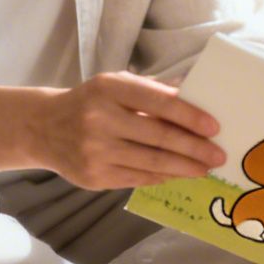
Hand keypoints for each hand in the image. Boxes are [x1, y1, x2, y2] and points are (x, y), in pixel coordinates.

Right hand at [32, 71, 223, 189]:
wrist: (44, 128)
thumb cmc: (91, 102)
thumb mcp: (116, 85)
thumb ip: (153, 90)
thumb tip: (198, 96)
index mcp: (109, 89)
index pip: (158, 102)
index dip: (189, 115)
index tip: (214, 127)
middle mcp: (99, 119)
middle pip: (158, 137)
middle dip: (194, 148)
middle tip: (219, 155)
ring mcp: (95, 151)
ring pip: (151, 162)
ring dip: (185, 167)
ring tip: (205, 168)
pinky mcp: (93, 177)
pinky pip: (138, 178)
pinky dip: (163, 176)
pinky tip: (179, 174)